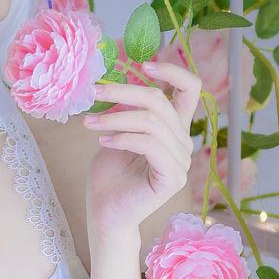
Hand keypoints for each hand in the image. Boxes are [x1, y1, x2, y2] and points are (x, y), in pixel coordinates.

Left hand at [80, 53, 201, 241]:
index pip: (190, 89)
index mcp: (173, 128)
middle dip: (123, 92)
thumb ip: (127, 109)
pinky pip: (150, 144)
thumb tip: (115, 79)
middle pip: (159, 101)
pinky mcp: (172, 178)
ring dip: (115, 118)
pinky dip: (124, 138)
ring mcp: (181, 162)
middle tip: (94, 93)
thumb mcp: (117, 132)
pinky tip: (104, 141)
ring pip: (151, 122)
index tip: (143, 64)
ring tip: (89, 123)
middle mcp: (182, 142)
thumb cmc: (109, 176)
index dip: (172, 71)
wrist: (104, 214)